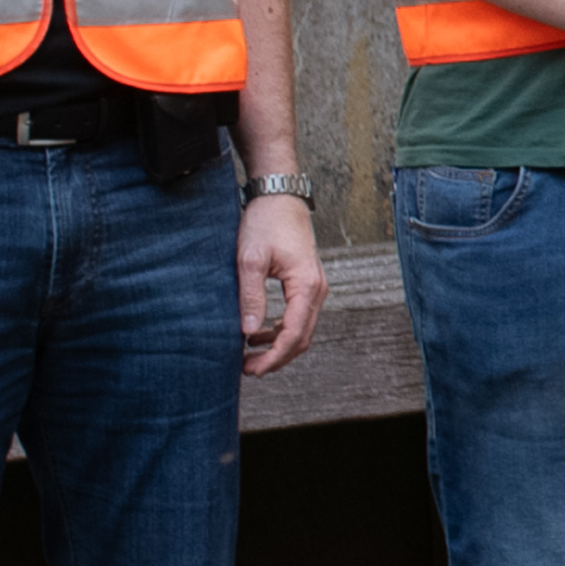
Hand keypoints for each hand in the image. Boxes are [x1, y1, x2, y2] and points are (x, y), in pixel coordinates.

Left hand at [237, 190, 325, 376]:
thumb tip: (248, 332)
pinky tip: (257, 333)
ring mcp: (315, 286)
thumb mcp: (250, 260)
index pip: (294, 335)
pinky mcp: (306, 282)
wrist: (279, 196)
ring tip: (248, 354)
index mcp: (306, 286)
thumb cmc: (265, 222)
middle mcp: (317, 289)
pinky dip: (280, 330)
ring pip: (302, 329)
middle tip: (247, 368)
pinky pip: (298, 316)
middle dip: (276, 358)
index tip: (250, 369)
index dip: (273, 358)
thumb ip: (251, 297)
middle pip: (302, 338)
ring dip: (278, 346)